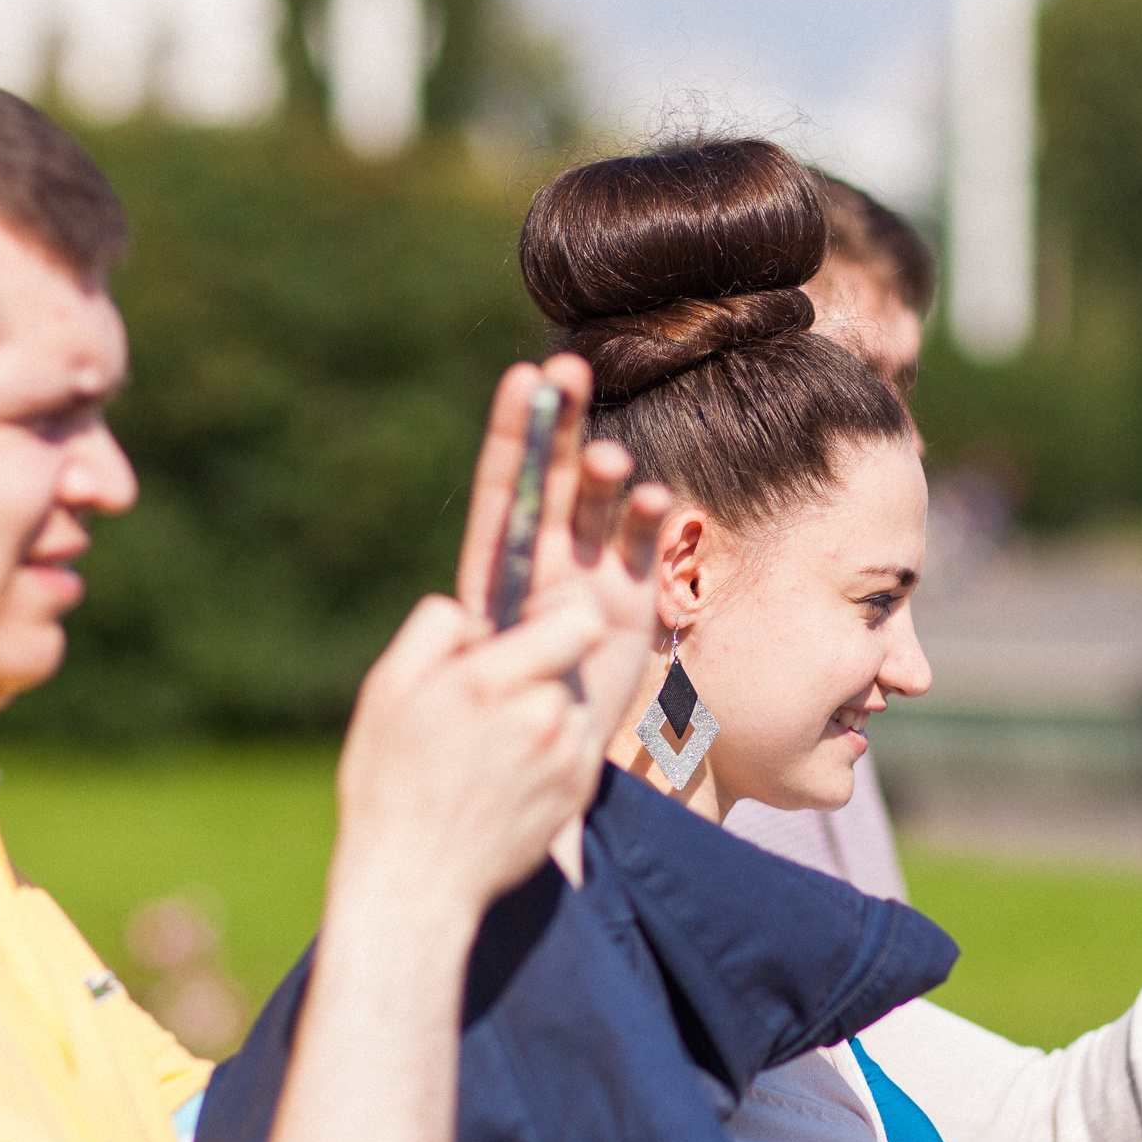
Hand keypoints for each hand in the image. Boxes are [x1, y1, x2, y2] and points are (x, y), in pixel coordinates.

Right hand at [327, 588, 610, 934]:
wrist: (415, 881)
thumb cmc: (390, 782)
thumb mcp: (388, 687)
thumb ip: (437, 628)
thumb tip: (481, 613)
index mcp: (491, 684)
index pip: (578, 617)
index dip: (558, 611)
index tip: (531, 625)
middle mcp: (543, 719)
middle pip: (574, 659)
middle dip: (540, 666)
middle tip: (492, 697)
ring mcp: (567, 759)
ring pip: (576, 702)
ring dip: (548, 709)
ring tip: (496, 744)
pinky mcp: (579, 793)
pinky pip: (579, 744)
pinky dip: (554, 748)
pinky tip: (509, 772)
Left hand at [453, 357, 672, 788]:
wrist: (545, 771)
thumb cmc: (494, 730)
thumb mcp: (486, 683)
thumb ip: (517, 641)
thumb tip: (564, 607)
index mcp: (497, 571)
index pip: (503, 489)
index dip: (515, 433)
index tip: (525, 378)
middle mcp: (545, 562)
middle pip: (551, 479)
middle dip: (562, 423)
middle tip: (570, 370)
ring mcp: (592, 577)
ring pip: (599, 506)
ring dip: (604, 475)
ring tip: (608, 464)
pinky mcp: (633, 600)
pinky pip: (644, 546)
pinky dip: (651, 519)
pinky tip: (654, 500)